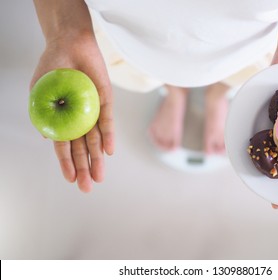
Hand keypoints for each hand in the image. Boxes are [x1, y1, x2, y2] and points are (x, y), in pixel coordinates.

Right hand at [30, 34, 113, 191]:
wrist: (68, 43)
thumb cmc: (52, 67)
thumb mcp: (40, 92)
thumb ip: (43, 114)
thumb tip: (47, 139)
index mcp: (63, 120)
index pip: (65, 147)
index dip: (67, 164)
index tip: (70, 180)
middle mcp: (80, 119)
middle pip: (83, 148)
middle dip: (84, 168)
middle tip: (86, 188)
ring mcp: (94, 111)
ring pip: (96, 139)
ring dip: (98, 158)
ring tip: (99, 177)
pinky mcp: (106, 100)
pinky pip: (107, 120)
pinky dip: (108, 135)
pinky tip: (109, 151)